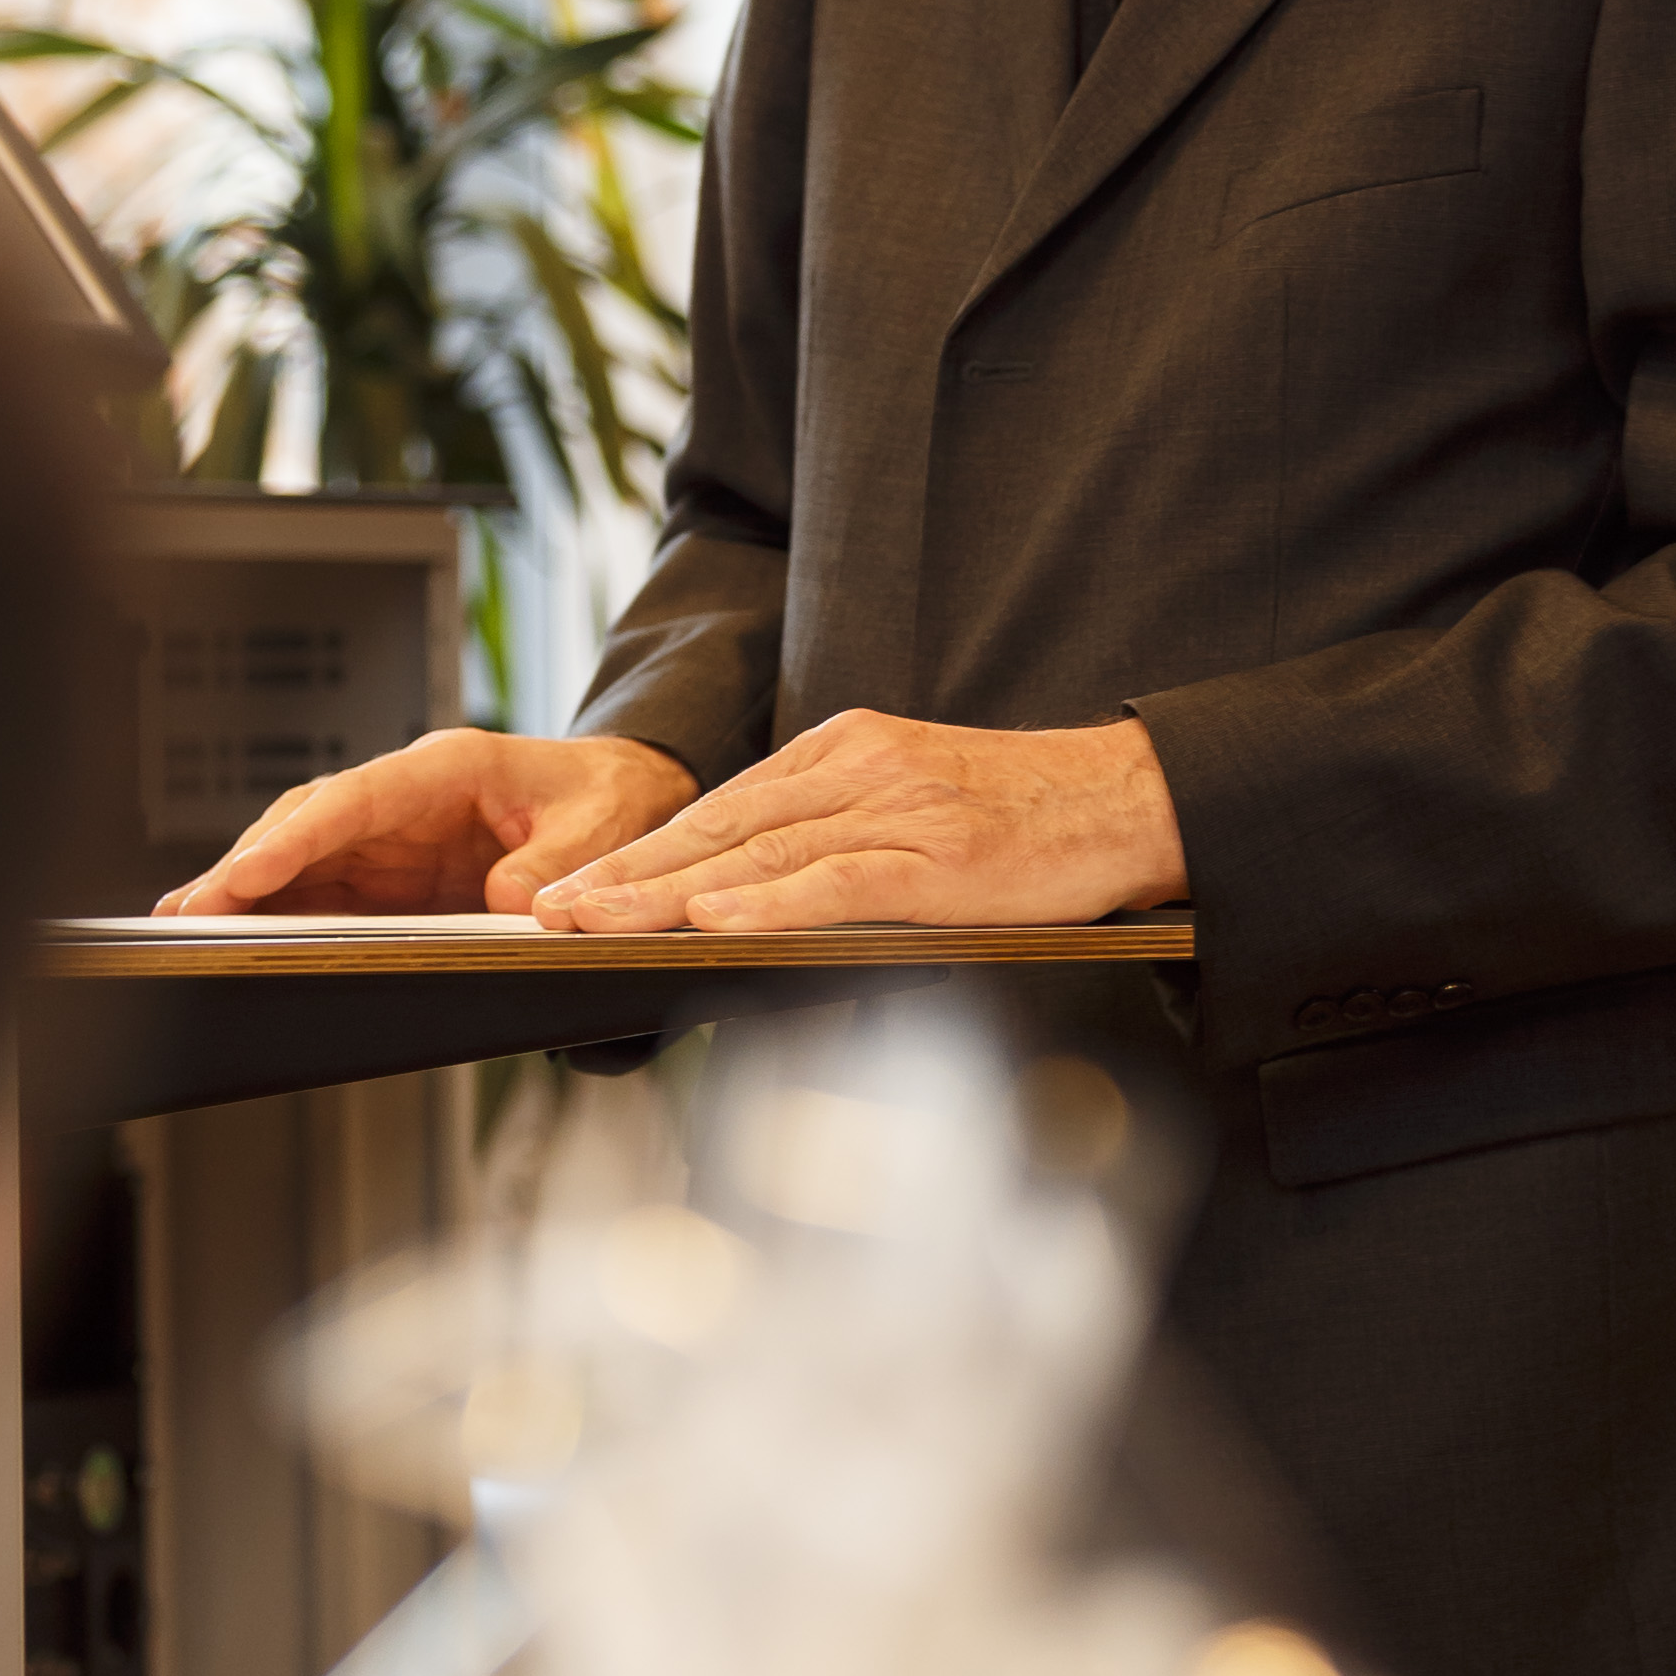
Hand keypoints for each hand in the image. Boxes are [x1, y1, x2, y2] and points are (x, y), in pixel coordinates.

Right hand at [153, 728, 695, 918]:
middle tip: (189, 913)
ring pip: (304, 854)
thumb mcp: (597, 827)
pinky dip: (281, 907)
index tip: (249, 873)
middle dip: (247, 866)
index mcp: (448, 767)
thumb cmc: (608, 797)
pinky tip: (238, 930)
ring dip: (249, 889)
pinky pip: (327, 886)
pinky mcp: (396, 871)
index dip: (299, 837)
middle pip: (309, 824)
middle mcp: (407, 797)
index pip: (356, 800)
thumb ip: (553, 862)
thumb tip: (507, 900)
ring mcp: (396, 834)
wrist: (625, 794)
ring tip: (187, 926)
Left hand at [531, 709, 1184, 935]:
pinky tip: (712, 923)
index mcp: (845, 752)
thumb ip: (835, 836)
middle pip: (718, 827)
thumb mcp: (914, 803)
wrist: (1127, 798)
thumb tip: (750, 894)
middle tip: (547, 907)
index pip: (720, 807)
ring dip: (666, 893)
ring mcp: (896, 811)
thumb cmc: (1025, 818)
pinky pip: (836, 883)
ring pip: (758, 854)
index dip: (639, 850)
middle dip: (625, 873)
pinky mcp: (939, 859)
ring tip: (595, 920)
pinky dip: (768, 905)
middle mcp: (858, 770)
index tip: (573, 884)